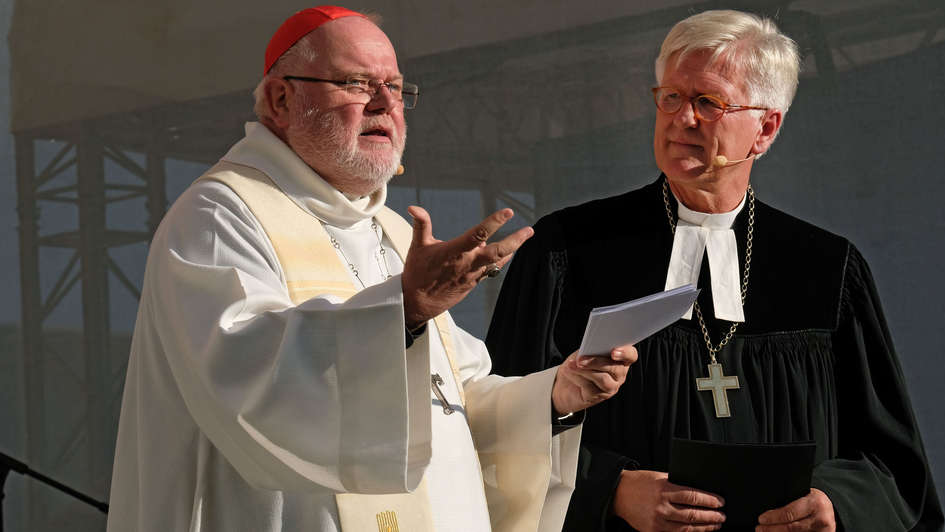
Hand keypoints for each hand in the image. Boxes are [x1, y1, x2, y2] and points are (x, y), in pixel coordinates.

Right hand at [401, 206, 532, 328]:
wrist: (417, 303)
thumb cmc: (417, 273)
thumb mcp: (418, 246)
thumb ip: (421, 224)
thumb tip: (414, 207)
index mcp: (454, 252)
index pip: (478, 234)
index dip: (494, 222)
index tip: (508, 212)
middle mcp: (467, 263)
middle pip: (497, 251)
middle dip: (515, 240)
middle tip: (529, 230)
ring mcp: (473, 274)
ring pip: (498, 261)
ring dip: (512, 249)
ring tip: (524, 236)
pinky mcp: (474, 282)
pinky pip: (492, 269)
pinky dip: (501, 260)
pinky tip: (509, 253)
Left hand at [551, 346, 635, 414]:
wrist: (565, 383)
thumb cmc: (578, 363)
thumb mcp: (585, 352)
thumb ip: (592, 348)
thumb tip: (592, 347)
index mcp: (620, 359)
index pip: (631, 355)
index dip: (625, 353)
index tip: (613, 352)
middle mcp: (619, 374)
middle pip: (616, 368)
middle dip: (597, 362)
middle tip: (580, 359)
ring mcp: (611, 387)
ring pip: (603, 379)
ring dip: (585, 370)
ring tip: (571, 365)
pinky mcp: (599, 397)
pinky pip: (590, 387)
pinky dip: (578, 377)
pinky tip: (570, 372)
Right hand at [613, 469, 725, 531]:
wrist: (618, 493)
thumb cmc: (640, 483)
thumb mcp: (659, 477)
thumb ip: (677, 484)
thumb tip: (699, 492)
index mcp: (664, 488)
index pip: (693, 496)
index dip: (710, 500)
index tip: (720, 502)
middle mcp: (661, 506)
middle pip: (693, 514)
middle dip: (711, 516)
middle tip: (722, 516)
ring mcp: (657, 520)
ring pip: (686, 528)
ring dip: (704, 527)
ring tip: (715, 525)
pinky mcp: (653, 531)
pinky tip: (697, 531)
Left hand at [756, 488, 834, 530]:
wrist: (830, 511)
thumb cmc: (812, 501)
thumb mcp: (804, 496)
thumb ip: (790, 502)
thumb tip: (768, 510)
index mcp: (815, 503)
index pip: (789, 513)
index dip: (773, 518)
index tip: (761, 519)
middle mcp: (821, 519)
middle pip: (791, 528)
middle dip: (772, 529)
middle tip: (759, 529)